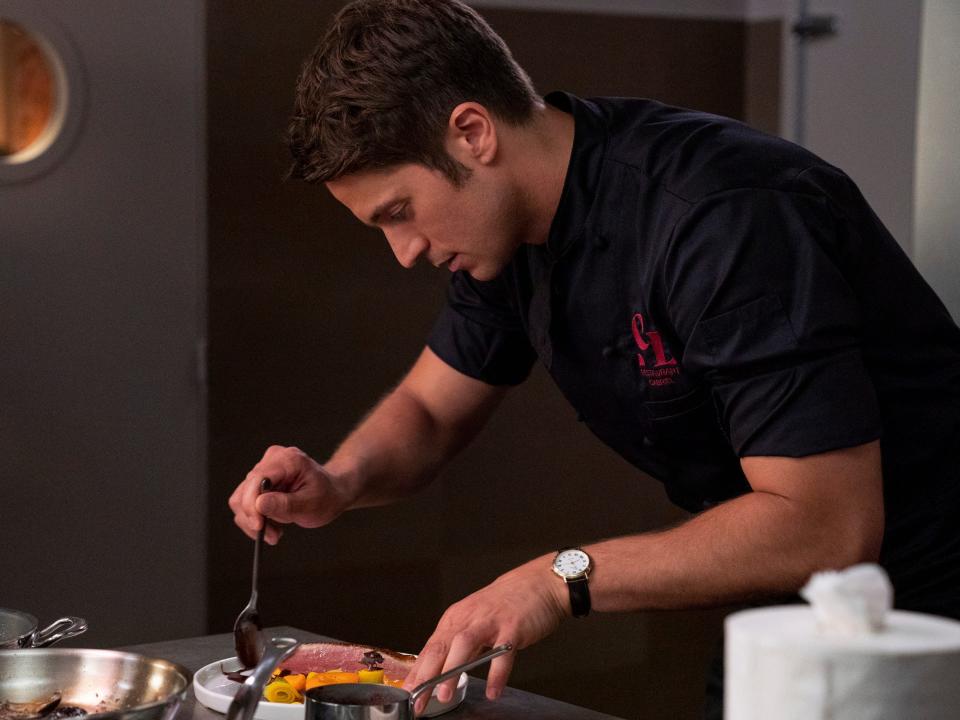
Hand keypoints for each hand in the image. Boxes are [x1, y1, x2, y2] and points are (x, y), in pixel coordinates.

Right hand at [228, 445, 351, 544]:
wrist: (332, 493)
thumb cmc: (326, 496)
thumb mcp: (312, 504)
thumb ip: (286, 504)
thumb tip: (259, 504)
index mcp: (288, 460)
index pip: (257, 479)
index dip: (253, 503)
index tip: (259, 526)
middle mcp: (272, 460)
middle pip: (245, 490)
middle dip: (255, 517)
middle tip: (272, 536)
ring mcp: (264, 469)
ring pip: (241, 499)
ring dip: (254, 521)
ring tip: (275, 532)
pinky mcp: (258, 482)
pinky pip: (244, 503)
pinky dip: (255, 519)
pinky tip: (271, 527)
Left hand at [402, 555, 569, 713]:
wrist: (537, 583)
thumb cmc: (505, 606)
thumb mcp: (475, 623)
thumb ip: (459, 647)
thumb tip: (439, 673)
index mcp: (456, 619)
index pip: (430, 649)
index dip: (417, 672)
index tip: (406, 694)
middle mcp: (468, 618)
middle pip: (441, 647)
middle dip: (426, 675)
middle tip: (416, 698)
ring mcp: (490, 622)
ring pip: (464, 645)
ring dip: (452, 670)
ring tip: (444, 695)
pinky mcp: (513, 627)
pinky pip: (502, 652)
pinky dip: (496, 673)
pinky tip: (493, 691)